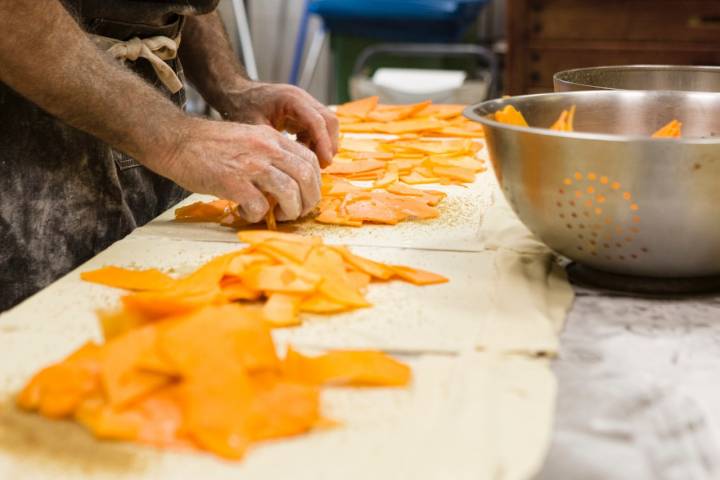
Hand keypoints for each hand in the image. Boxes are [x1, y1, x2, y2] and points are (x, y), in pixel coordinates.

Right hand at [153, 118, 320, 222]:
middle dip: (307, 202)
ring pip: (290, 193)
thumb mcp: (249, 140)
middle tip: (296, 213)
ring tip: (274, 216)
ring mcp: (251, 165)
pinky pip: (259, 207)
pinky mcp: (233, 182)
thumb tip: (288, 183)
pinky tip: (243, 212)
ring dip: (288, 212)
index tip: (305, 196)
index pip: (310, 160)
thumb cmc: (210, 145)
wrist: (177, 141)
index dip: (314, 183)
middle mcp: (266, 149)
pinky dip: (256, 216)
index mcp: (272, 138)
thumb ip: (270, 156)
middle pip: (306, 178)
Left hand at [222, 82, 338, 167]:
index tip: (325, 162)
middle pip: (329, 121)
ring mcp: (304, 104)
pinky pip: (317, 128)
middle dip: (328, 144)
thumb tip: (287, 167)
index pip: (317, 121)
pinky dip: (314, 142)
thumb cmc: (241, 107)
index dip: (323, 143)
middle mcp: (302, 99)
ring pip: (326, 125)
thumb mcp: (254, 127)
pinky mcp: (303, 112)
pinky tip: (302, 154)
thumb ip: (272, 144)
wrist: (236, 93)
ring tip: (311, 162)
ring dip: (323, 144)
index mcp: (291, 99)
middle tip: (321, 166)